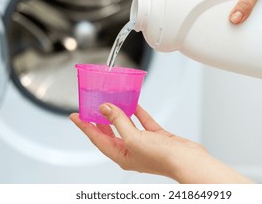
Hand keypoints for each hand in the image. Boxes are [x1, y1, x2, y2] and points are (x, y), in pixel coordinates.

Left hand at [70, 103, 251, 183]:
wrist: (186, 160)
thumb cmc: (161, 158)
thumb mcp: (133, 138)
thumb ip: (118, 121)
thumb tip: (105, 108)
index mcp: (121, 156)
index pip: (98, 139)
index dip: (85, 127)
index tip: (75, 116)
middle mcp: (131, 150)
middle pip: (110, 133)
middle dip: (99, 120)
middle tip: (90, 108)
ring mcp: (144, 143)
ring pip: (126, 125)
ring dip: (118, 113)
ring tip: (110, 102)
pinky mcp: (156, 136)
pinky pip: (142, 121)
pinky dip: (137, 112)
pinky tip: (133, 103)